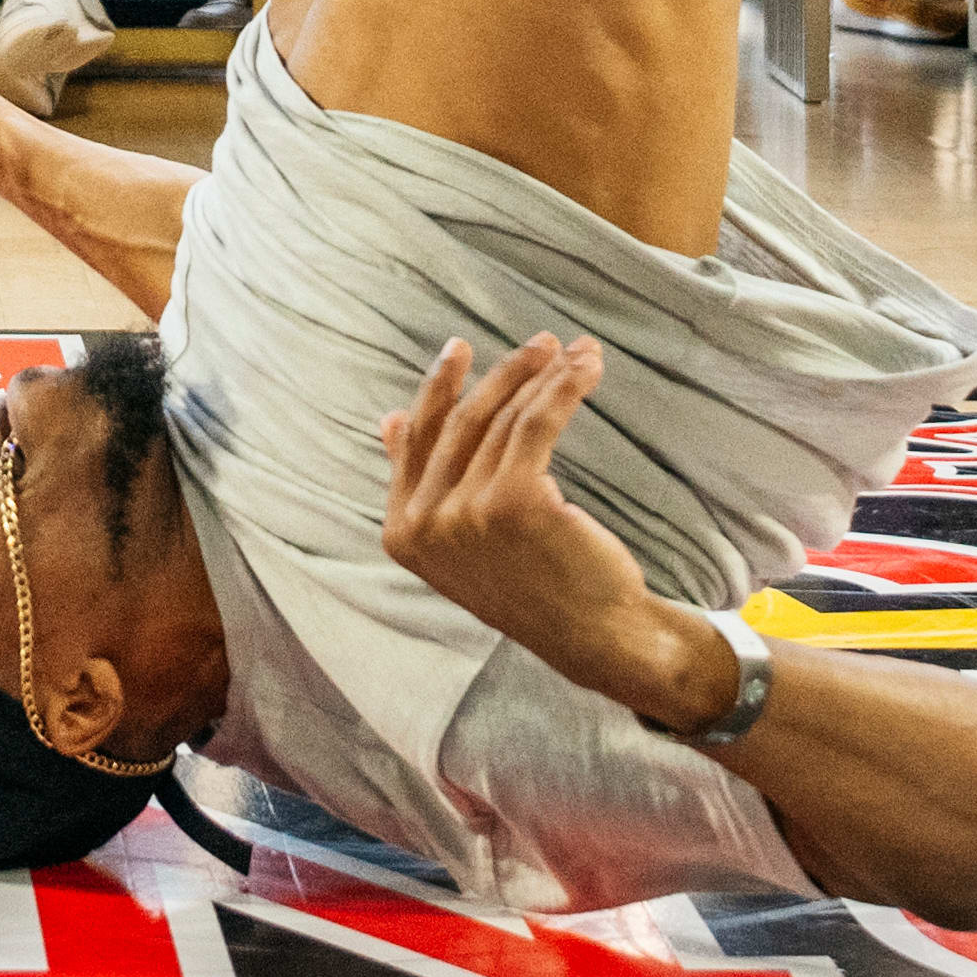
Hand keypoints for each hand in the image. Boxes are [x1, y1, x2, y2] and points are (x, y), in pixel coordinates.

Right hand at [372, 338, 711, 721]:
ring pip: (506, 420)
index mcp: (403, 533)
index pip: (417, 441)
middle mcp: (426, 524)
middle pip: (463, 423)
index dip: (437, 390)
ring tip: (575, 352)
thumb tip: (387, 420)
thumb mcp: (460, 542)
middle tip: (540, 343)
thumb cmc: (530, 585)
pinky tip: (586, 370)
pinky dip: (565, 388)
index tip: (457, 349)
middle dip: (504, 374)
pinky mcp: (514, 500)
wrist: (590, 633)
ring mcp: (466, 512)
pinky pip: (538, 423)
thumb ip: (420, 484)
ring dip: (544, 376)